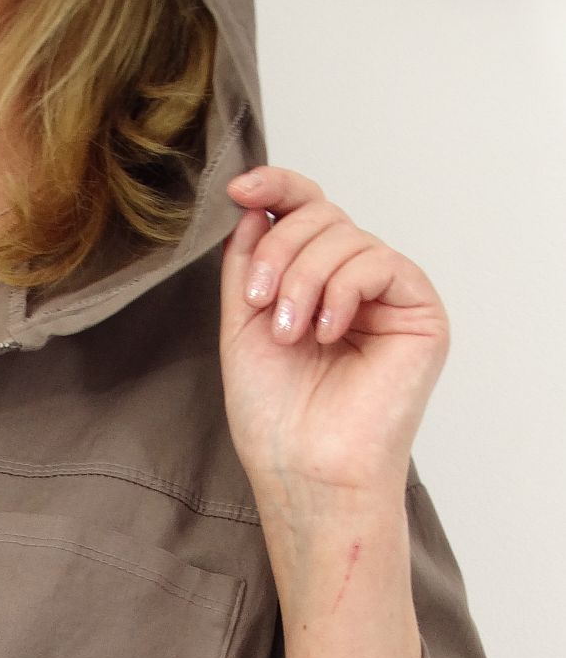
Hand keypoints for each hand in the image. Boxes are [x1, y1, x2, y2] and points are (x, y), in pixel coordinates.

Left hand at [218, 164, 449, 519]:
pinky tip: (326, 332)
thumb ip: (247, 263)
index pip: (302, 212)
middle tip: (258, 302)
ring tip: (288, 333)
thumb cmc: (274, 417)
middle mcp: (353, 283)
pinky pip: (379, 262)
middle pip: (320, 214)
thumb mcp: (241, 326)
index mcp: (313, 284)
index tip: (238, 189)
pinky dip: (342, 290)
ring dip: (303, 279)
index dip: (274, 188)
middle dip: (279, 250)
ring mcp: (388, 295)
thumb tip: (255, 205)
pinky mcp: (419, 311)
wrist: (305, 470)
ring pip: (345, 235)